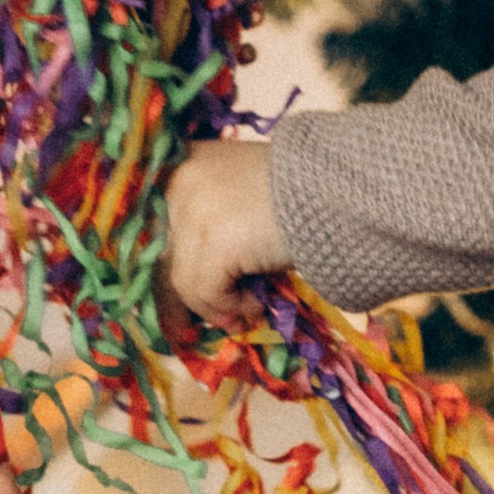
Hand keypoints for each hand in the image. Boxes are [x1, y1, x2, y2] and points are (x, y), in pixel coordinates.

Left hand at [162, 139, 287, 329]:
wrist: (343, 188)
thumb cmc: (301, 194)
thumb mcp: (242, 199)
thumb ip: (211, 227)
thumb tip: (185, 287)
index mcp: (183, 162)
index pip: (151, 227)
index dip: (158, 267)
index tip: (168, 302)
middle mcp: (179, 180)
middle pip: (159, 255)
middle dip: (174, 299)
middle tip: (184, 332)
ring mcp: (194, 209)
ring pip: (183, 280)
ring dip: (215, 306)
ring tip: (248, 312)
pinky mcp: (214, 239)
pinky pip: (206, 291)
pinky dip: (231, 306)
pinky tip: (257, 305)